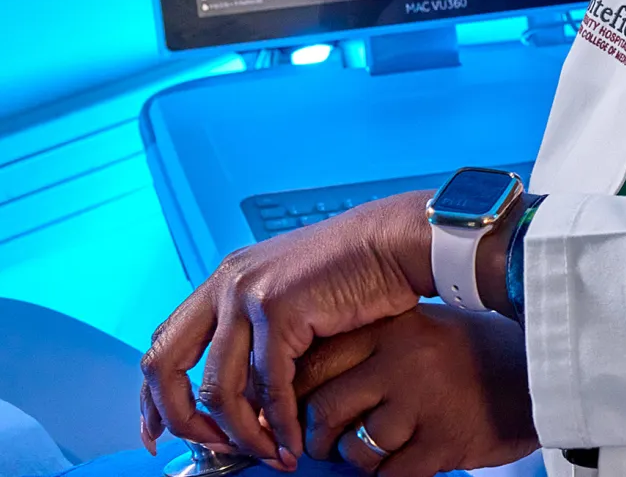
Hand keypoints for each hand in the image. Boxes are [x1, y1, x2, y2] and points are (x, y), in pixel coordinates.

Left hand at [138, 191, 439, 467]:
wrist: (399, 241)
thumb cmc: (363, 271)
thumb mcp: (295, 296)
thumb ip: (262, 337)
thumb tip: (250, 400)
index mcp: (224, 280)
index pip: (164, 344)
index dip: (154, 397)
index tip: (159, 434)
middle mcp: (225, 284)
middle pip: (164, 366)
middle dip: (179, 420)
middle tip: (213, 451)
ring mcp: (247, 295)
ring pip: (218, 389)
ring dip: (242, 434)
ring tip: (271, 454)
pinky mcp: (279, 309)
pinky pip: (268, 386)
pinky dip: (281, 422)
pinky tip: (295, 439)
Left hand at [297, 305, 537, 476]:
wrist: (545, 376)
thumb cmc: (475, 358)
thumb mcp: (422, 332)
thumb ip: (370, 349)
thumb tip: (302, 387)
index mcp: (394, 327)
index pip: (314, 364)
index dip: (296, 396)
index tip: (300, 411)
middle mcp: (406, 359)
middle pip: (325, 409)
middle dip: (320, 436)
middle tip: (330, 441)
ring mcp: (425, 401)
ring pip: (356, 449)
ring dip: (359, 460)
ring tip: (379, 450)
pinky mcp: (444, 441)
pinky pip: (390, 476)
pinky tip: (407, 461)